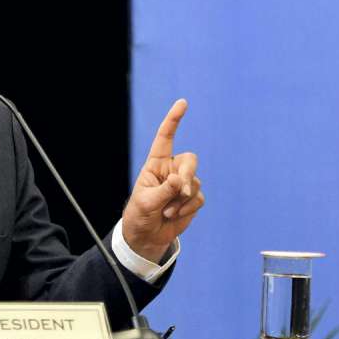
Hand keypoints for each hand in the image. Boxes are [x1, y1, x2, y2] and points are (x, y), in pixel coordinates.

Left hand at [122, 99, 204, 262]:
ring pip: (195, 183)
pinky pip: (198, 198)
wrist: (147, 235)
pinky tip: (174, 215)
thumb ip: (164, 191)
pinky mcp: (192, 198)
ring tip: (166, 211)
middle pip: (190, 160)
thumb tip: (180, 181)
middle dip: (187, 175)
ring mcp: (183, 184)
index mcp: (155, 164)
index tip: (182, 103)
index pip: (165, 138)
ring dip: (182, 200)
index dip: (173, 120)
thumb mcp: (146, 202)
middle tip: (179, 190)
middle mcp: (171, 170)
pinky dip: (187, 208)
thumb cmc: (140, 215)